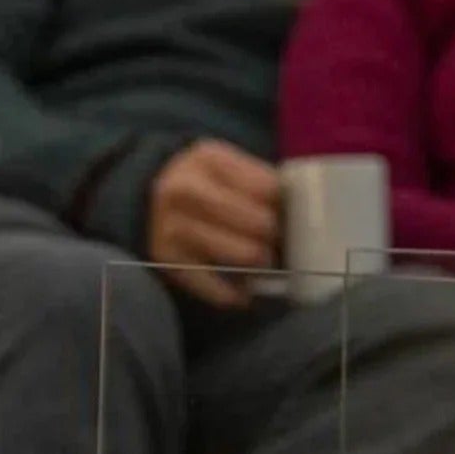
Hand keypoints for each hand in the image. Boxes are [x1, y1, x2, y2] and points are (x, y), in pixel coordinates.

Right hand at [147, 140, 280, 307]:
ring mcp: (174, 227)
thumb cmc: (206, 180)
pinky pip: (218, 289)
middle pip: (260, 223)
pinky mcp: (167, 260)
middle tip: (280, 240)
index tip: (289, 214)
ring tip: (266, 260)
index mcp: (208, 159)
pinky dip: (238, 294)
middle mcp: (185, 191)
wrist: (149, 192)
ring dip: (265, 263)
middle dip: (278, 236)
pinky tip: (246, 289)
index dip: (286, 206)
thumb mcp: (227, 165)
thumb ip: (260, 181)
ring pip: (247, 256)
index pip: (269, 189)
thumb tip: (305, 216)